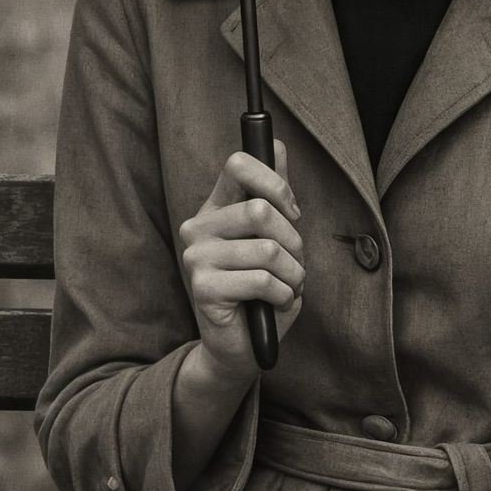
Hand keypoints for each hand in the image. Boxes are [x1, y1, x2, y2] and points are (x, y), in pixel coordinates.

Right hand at [177, 141, 304, 386]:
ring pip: (268, 250)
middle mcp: (198, 227)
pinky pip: (262, 280)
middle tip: (292, 265)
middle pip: (261, 210)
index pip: (239, 165)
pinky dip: (283, 295)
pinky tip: (273, 304)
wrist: (244, 345)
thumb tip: (275, 145)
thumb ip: (274, 194)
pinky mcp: (203, 288)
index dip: (276, 184)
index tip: (291, 213)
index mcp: (216, 208)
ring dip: (293, 275)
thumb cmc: (263, 289)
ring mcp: (196, 257)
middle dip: (293, 242)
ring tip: (286, 287)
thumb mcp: (276, 237)